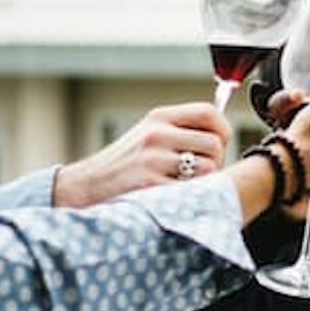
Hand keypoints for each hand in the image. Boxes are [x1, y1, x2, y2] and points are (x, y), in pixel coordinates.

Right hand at [53, 103, 229, 206]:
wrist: (86, 186)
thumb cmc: (123, 165)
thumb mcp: (147, 136)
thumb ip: (179, 131)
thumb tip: (220, 135)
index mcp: (159, 118)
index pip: (208, 113)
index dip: (223, 129)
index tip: (221, 143)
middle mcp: (157, 135)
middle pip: (214, 144)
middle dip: (215, 161)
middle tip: (198, 172)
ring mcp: (154, 160)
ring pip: (208, 169)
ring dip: (204, 182)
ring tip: (184, 185)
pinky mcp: (152, 185)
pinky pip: (193, 191)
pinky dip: (190, 198)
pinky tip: (175, 198)